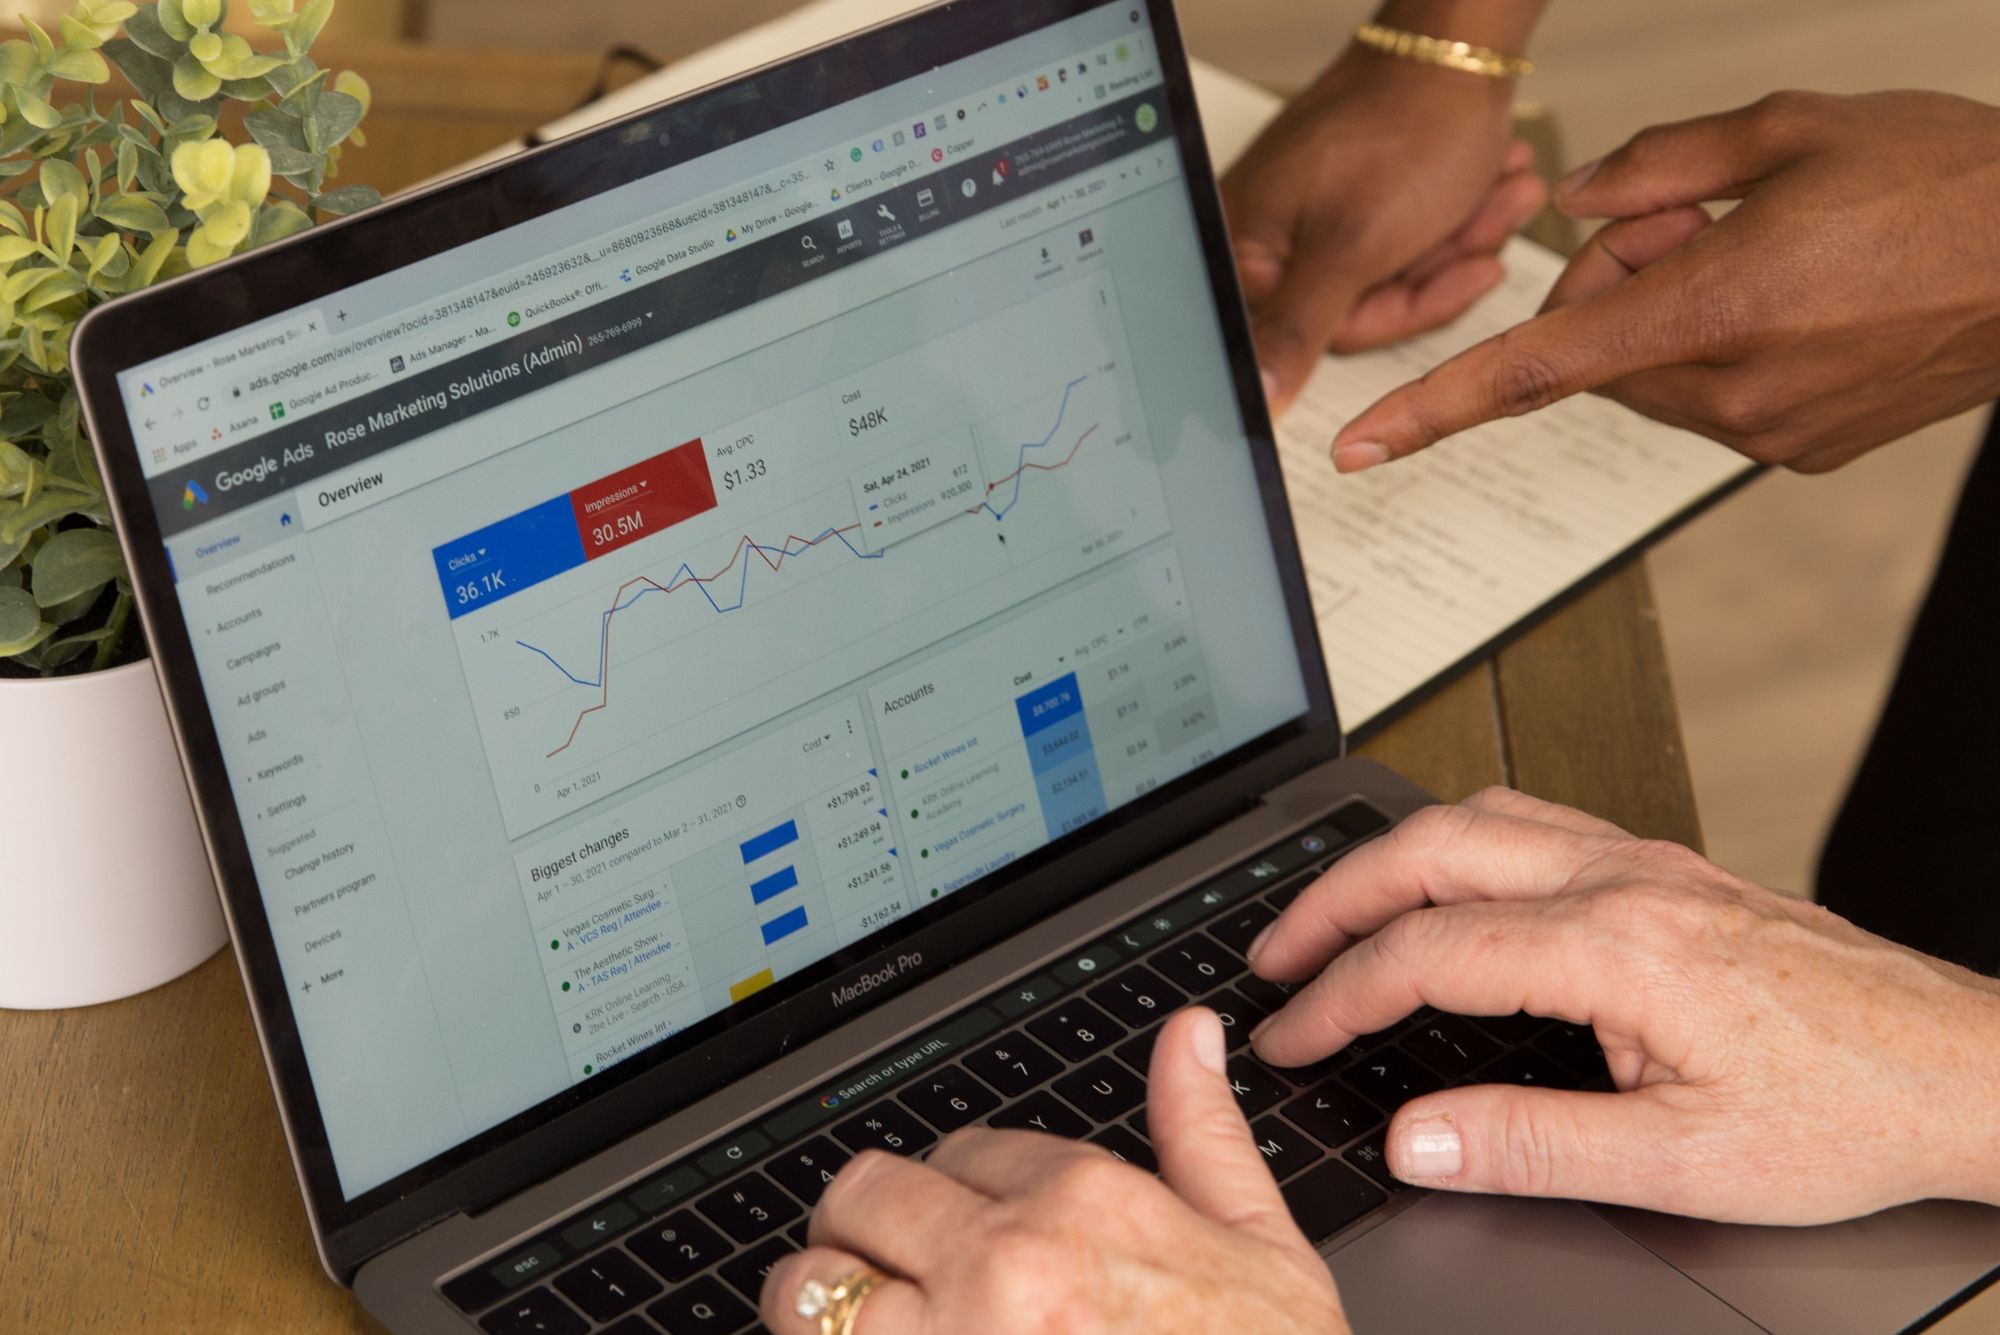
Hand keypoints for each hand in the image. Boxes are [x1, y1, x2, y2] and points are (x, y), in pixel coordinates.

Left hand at [760, 1009, 1349, 1334]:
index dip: (957, 1193)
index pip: (958, 1151)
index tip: (967, 1234)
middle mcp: (1003, 1263)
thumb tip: (1190, 1038)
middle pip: (860, 1196)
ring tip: (855, 1328)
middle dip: (865, 1231)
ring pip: (809, 1289)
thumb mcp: (1262, 1252)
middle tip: (890, 1275)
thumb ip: (1206, 1135)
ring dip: (820, 1306)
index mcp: (1083, 1201)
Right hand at [1223, 46, 1546, 413]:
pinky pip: (1405, 241)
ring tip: (1495, 189)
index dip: (1392, 312)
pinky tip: (1489, 183)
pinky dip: (1454, 218)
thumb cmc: (1404, 125)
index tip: (1444, 282)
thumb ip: (1300, 331)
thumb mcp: (1354, 247)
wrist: (1456, 44)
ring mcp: (1312, 214)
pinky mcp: (1353, 197)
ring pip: (1393, 275)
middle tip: (1477, 223)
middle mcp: (1269, 234)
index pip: (1311, 335)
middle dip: (1433, 266)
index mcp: (1245, 247)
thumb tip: (1256, 399)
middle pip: (1357, 307)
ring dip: (1456, 237)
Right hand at [1247, 788, 1999, 1222]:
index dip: (1337, 997)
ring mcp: (1647, 861)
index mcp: (1617, 946)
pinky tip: (1446, 888)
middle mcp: (1624, 879)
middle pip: (1429, 850)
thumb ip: (1530, 1147)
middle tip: (1276, 956)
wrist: (1964, 1069)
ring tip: (1335, 916)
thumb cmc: (1849, 1110)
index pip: (1426, 952)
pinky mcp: (1668, 867)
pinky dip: (1454, 847)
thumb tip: (1416, 1139)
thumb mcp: (1684, 1161)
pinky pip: (1530, 820)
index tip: (1291, 1038)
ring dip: (1387, 860)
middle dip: (1331, 900)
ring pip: (1476, 817)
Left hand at [1327, 91, 1999, 472]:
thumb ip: (1656, 168)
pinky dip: (1727, 347)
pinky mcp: (1797, 452)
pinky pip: (1712, 397)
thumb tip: (1574, 204)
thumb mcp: (1787, 128)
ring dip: (1676, 312)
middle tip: (1711, 220)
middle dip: (1623, 280)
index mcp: (1710, 312)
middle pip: (1600, 344)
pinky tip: (1807, 301)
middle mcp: (1729, 392)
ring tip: (1780, 256)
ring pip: (1651, 371)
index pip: (1535, 369)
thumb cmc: (1944, 181)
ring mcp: (1767, 434)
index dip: (1435, 407)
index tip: (1362, 447)